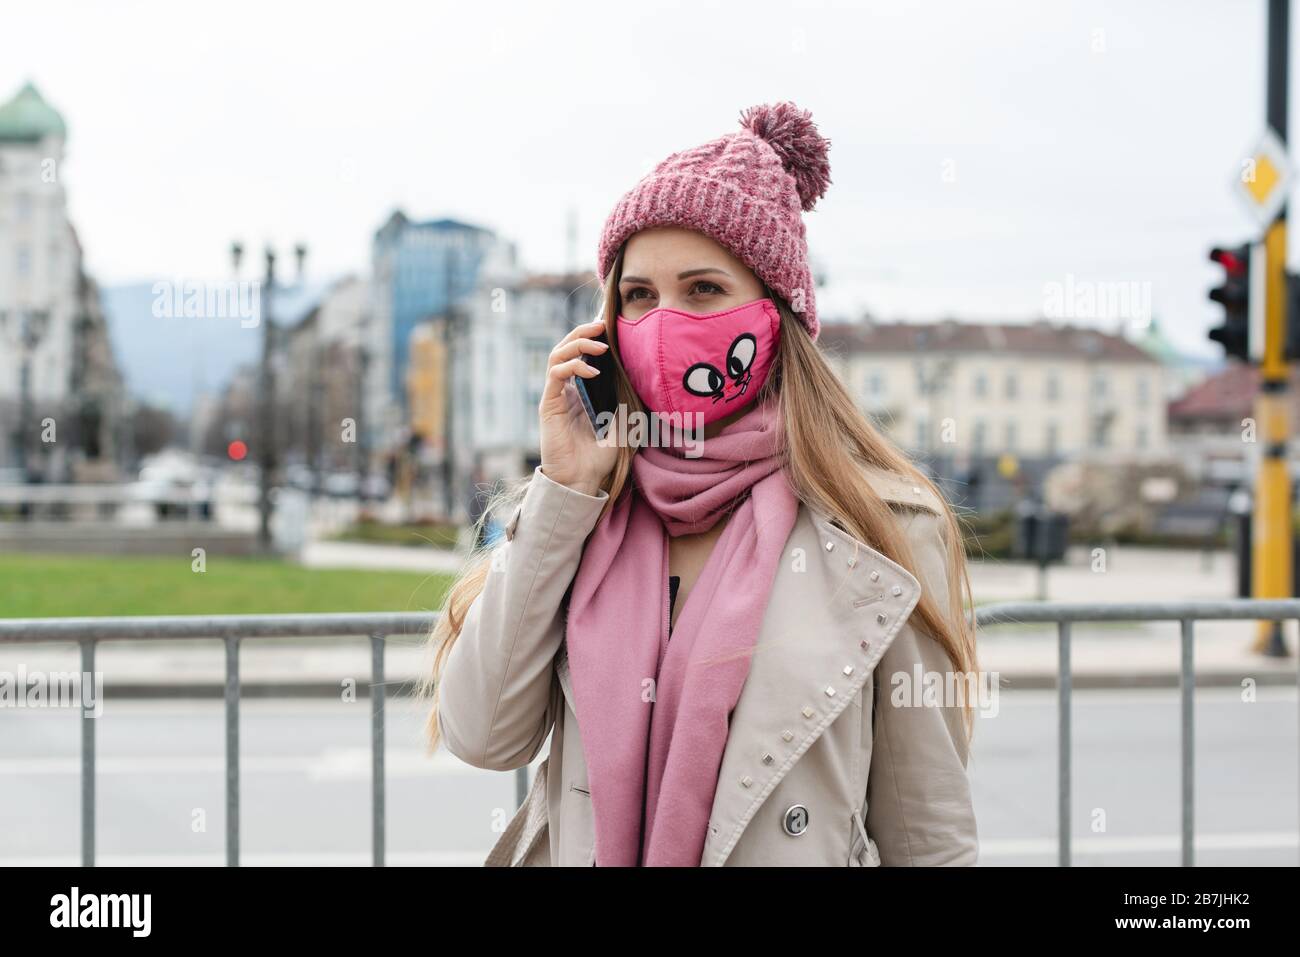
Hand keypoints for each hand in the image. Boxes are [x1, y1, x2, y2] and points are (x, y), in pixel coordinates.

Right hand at [539, 318, 617, 495]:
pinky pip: (555, 375)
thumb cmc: (598, 457)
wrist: (581, 480)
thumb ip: (624, 401)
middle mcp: (564, 390)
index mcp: (578, 392)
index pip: (579, 355)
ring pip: (557, 356)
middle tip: (601, 325)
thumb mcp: (621, 423)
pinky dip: (573, 366)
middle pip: (565, 349)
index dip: (590, 339)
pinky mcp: (548, 405)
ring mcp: (554, 396)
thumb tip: (640, 379)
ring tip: (599, 344)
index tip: (609, 329)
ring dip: (577, 344)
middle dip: (582, 333)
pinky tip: (592, 370)